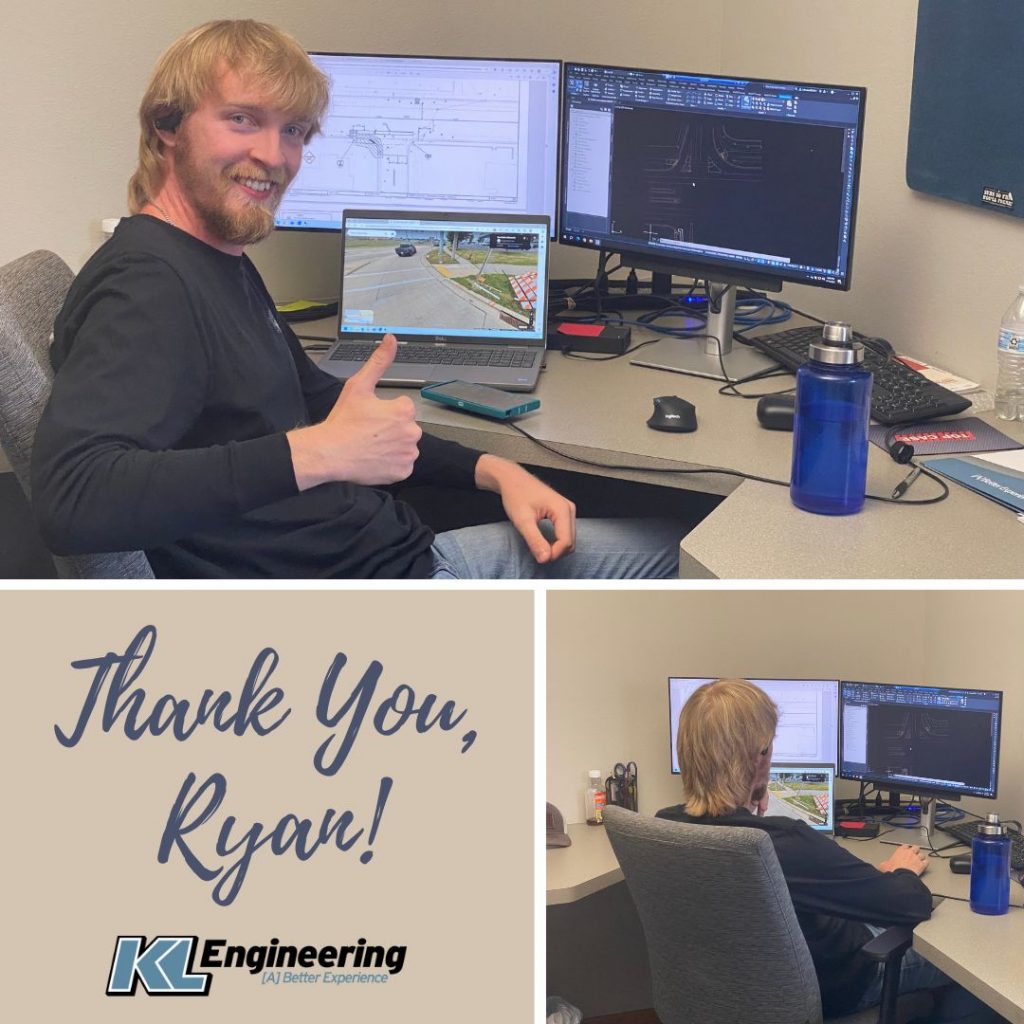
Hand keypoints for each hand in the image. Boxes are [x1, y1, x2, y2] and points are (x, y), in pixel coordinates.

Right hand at [288, 334, 421, 488]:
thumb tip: (391, 339)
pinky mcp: (403, 472)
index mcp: (404, 410)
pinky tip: (376, 458)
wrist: (329, 453)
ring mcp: (408, 454)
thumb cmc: (343, 421)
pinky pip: (402, 465)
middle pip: (406, 427)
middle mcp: (412, 432)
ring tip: (371, 445)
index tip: (370, 417)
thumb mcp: (358, 386)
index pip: (403, 408)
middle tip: (369, 432)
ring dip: (393, 445)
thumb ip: (379, 361)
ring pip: (405, 446)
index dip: (385, 411)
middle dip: (391, 428)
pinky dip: (392, 463)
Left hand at [475, 455, 575, 562]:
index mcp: (562, 509)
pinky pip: (565, 533)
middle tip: (536, 552)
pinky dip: (556, 542)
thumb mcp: (523, 520)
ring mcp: (568, 510)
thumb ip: (535, 540)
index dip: (553, 554)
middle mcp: (569, 509)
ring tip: (537, 546)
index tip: (537, 556)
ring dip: (556, 548)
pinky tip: (542, 541)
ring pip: (569, 539)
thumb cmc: (516, 495)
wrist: (512, 479)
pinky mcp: (564, 512)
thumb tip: (545, 559)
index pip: (566, 542)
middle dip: (555, 552)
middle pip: (570, 542)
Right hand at [879, 844, 928, 875]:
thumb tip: (882, 865)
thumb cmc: (893, 870)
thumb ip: (885, 863)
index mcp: (900, 850)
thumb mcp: (884, 865)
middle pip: (915, 847)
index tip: (906, 850)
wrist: (901, 875)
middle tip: (914, 852)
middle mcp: (910, 852)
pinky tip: (924, 864)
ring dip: (921, 856)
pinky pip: (926, 861)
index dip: (906, 848)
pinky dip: (926, 862)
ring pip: (922, 854)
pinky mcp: (922, 865)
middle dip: (915, 850)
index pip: (905, 845)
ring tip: (920, 859)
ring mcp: (917, 858)